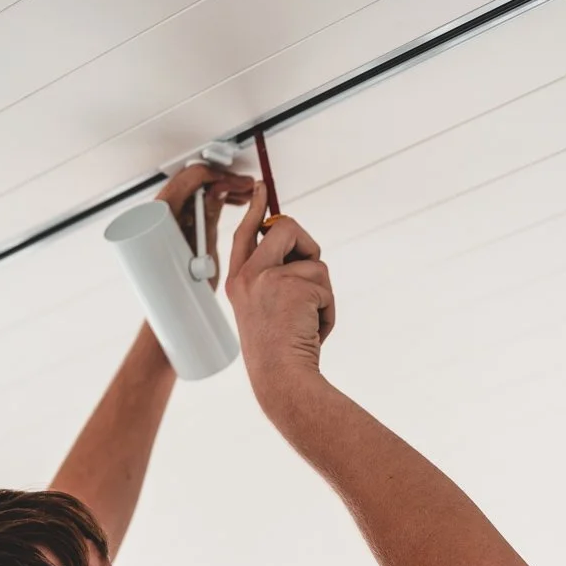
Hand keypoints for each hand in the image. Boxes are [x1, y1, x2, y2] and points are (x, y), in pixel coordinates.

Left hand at [154, 162, 255, 291]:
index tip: (240, 184)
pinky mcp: (171, 225)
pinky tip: (230, 204)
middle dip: (222, 181)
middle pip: (192, 181)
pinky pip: (192, 203)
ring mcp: (163, 217)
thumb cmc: (180, 287)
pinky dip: (211, 201)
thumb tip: (218, 191)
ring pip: (194, 191)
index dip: (220, 177)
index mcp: (162, 213)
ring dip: (219, 190)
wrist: (171, 306)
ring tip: (243, 196)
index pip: (191, 178)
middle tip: (246, 188)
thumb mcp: (202, 247)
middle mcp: (159, 211)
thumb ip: (208, 216)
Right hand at [224, 182, 335, 400]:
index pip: (245, 232)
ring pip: (314, 261)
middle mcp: (247, 274)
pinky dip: (328, 310)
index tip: (262, 188)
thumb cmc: (278, 353)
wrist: (280, 377)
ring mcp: (267, 277)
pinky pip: (325, 284)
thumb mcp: (267, 309)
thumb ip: (276, 279)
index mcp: (237, 281)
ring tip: (308, 321)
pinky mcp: (291, 284)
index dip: (257, 208)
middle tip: (313, 278)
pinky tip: (314, 329)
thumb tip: (302, 254)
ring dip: (322, 292)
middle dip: (309, 247)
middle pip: (287, 228)